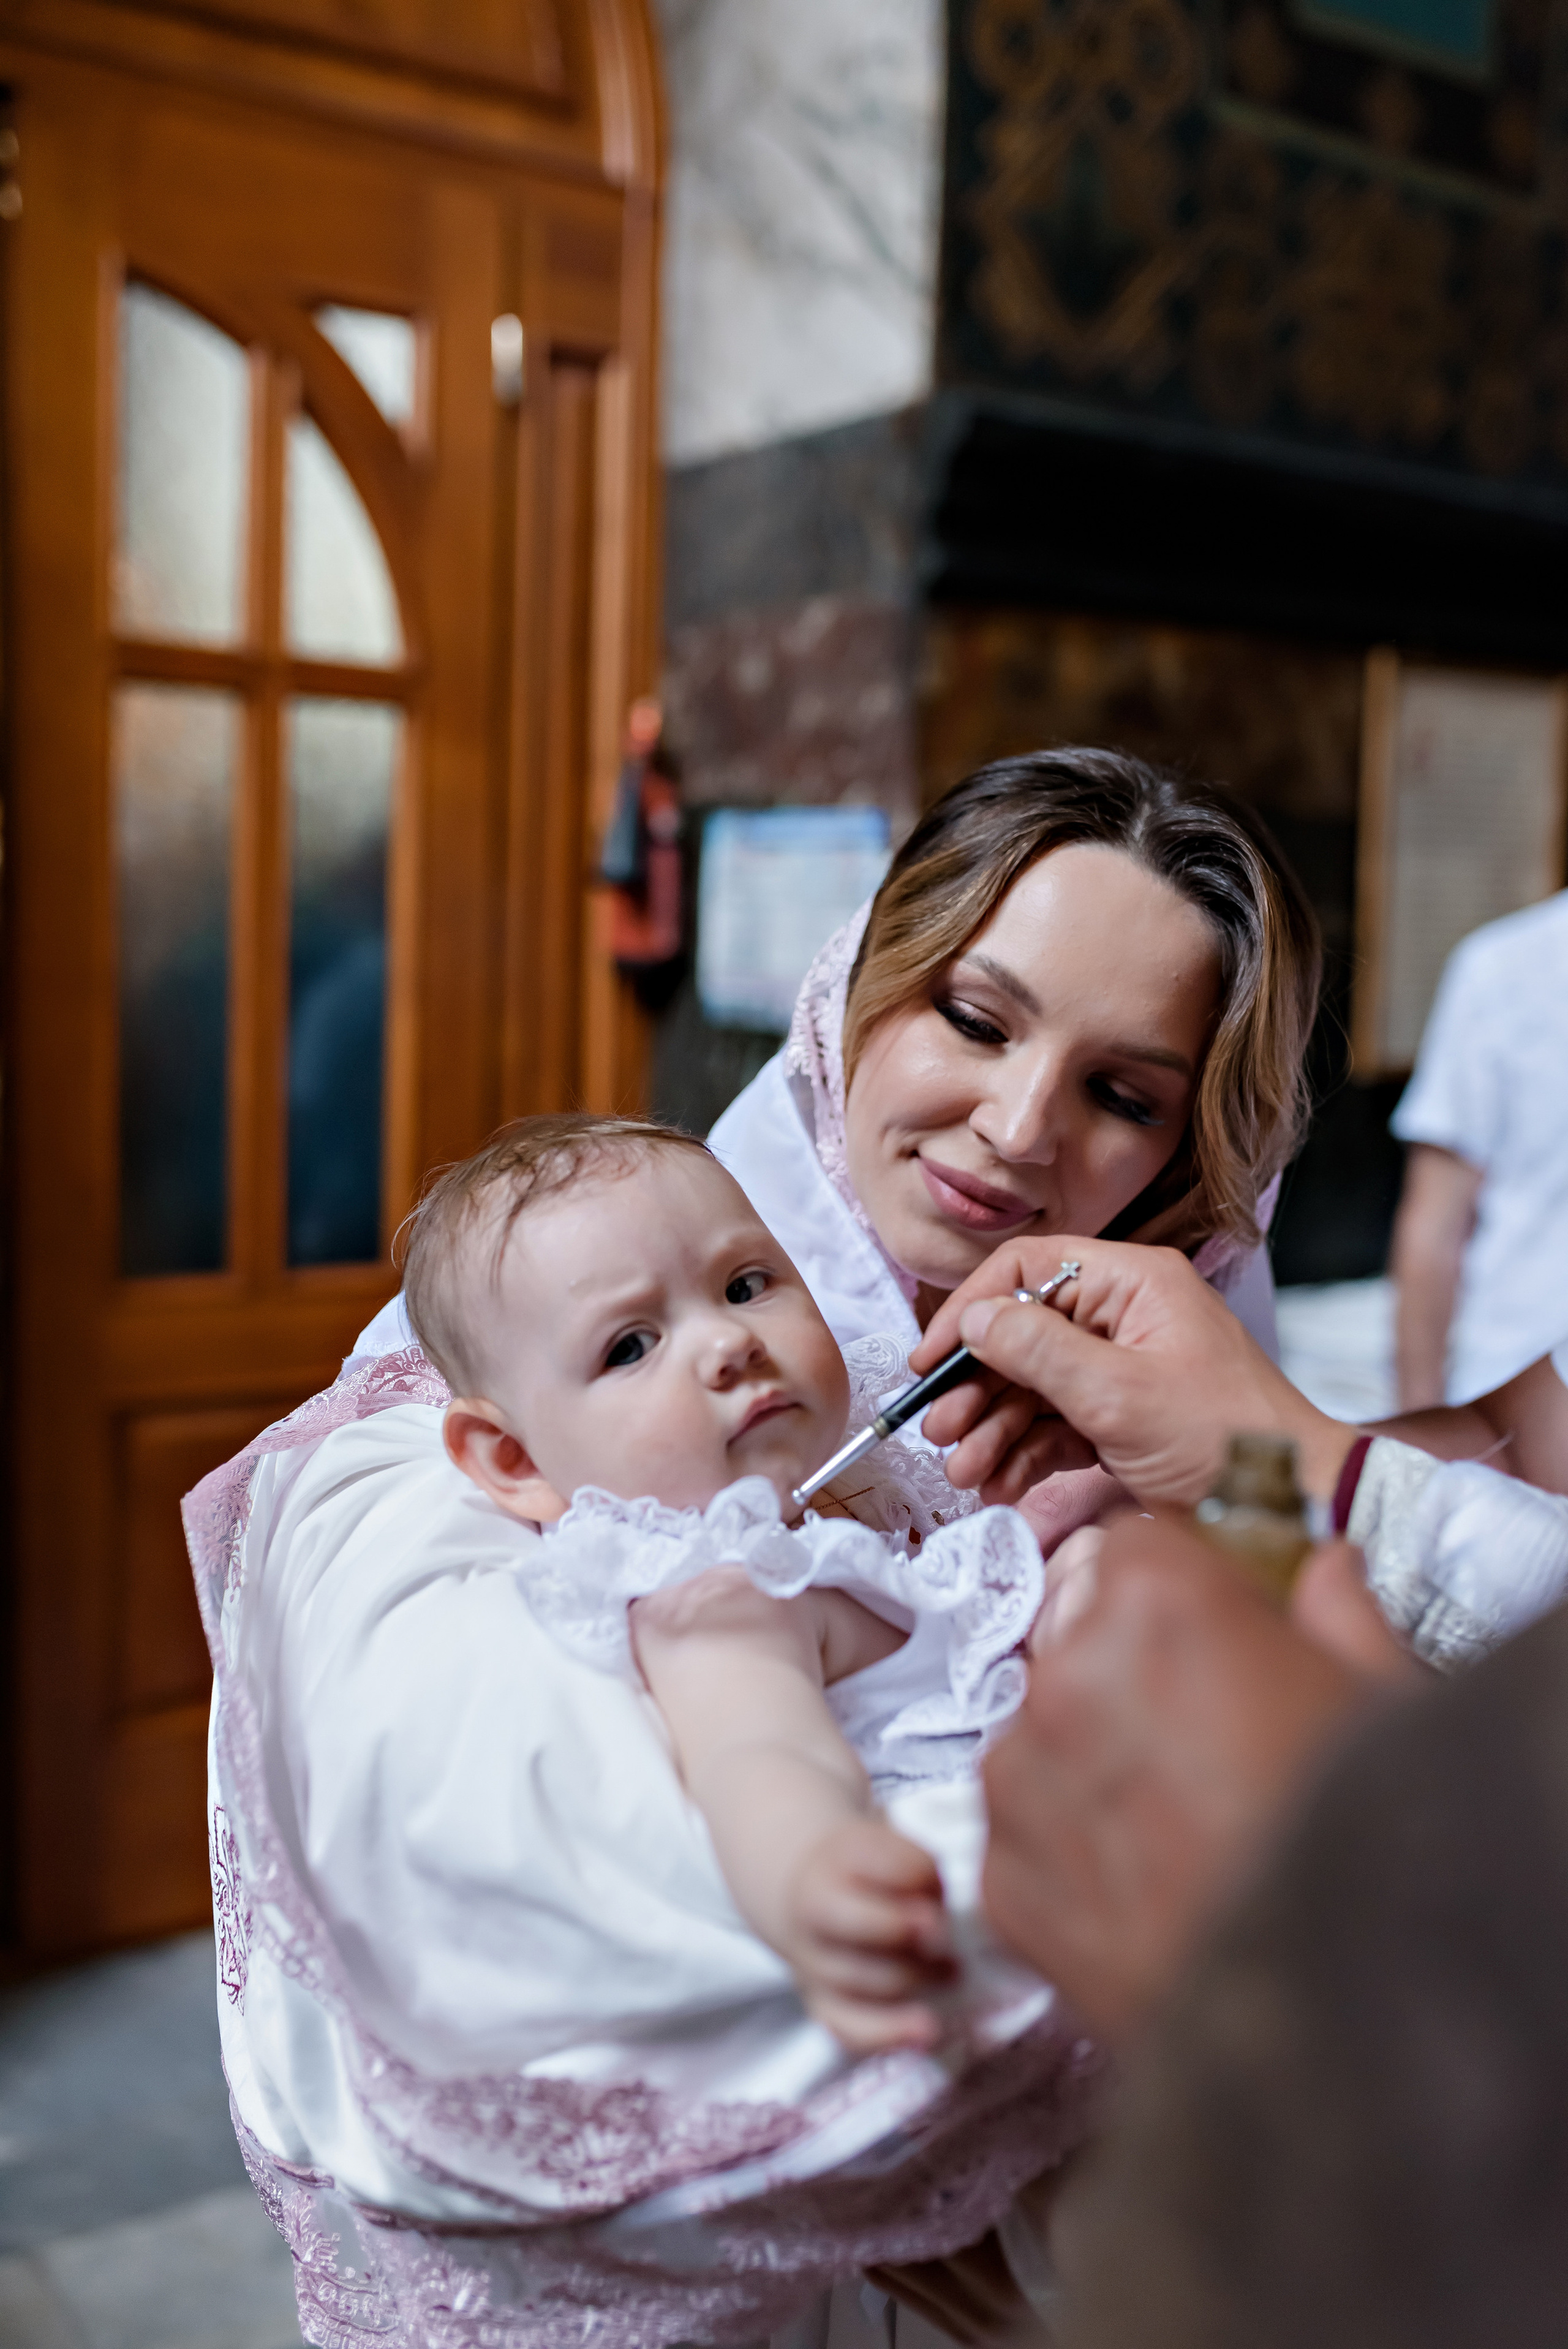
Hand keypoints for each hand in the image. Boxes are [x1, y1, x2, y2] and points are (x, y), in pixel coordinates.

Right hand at [782, 1817, 956, 2053]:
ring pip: (863, 1983)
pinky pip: (850, 2029)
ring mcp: (813, 1965)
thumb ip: (918, 1873)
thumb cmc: (868, 1869)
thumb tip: (935, 1924)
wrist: (810, 1889)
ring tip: (950, 1970)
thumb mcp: (892, 1849)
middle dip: (907, 1937)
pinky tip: (926, 2030)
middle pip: (860, 1931)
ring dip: (915, 1978)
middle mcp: (813, 1917)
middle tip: (941, 1936)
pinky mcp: (822, 2003)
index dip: (907, 1891)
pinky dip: (889, 2033)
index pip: (870, 1874)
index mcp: (833, 1864)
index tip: (935, 1902)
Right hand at [910, 1236, 1354, 1508]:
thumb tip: (974, 1319)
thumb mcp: (1120, 1394)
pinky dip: (1024, 1454)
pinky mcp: (1121, 1418)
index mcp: (1133, 1284)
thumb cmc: (1225, 1438)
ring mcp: (1121, 1369)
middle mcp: (1123, 1316)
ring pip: (1033, 1386)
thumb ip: (1040, 1351)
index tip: (931, 1358)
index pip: (1028, 1269)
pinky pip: (1055, 1425)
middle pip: (1022, 1334)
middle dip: (976, 1386)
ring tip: (964, 1470)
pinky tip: (998, 1483)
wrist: (1290, 1505)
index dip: (971, 1310)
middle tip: (939, 1429)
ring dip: (992, 1428)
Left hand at [982, 1512, 1376, 2040]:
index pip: (1134, 1548)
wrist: (1326, 2034)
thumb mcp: (1384, 1705)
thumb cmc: (1368, 1851)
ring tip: (1183, 1830)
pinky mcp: (1000, 1879)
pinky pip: (1028, 1830)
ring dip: (1094, 1760)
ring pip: (1046, 1734)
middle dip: (1133, 1670)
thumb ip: (1336, 1614)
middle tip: (1209, 1741)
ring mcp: (1019, 1781)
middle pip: (1081, 1637)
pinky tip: (1149, 1888)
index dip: (1181, 1588)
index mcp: (1158, 1607)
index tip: (1216, 1632)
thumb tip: (1322, 1571)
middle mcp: (1064, 1678)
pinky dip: (1074, 1849)